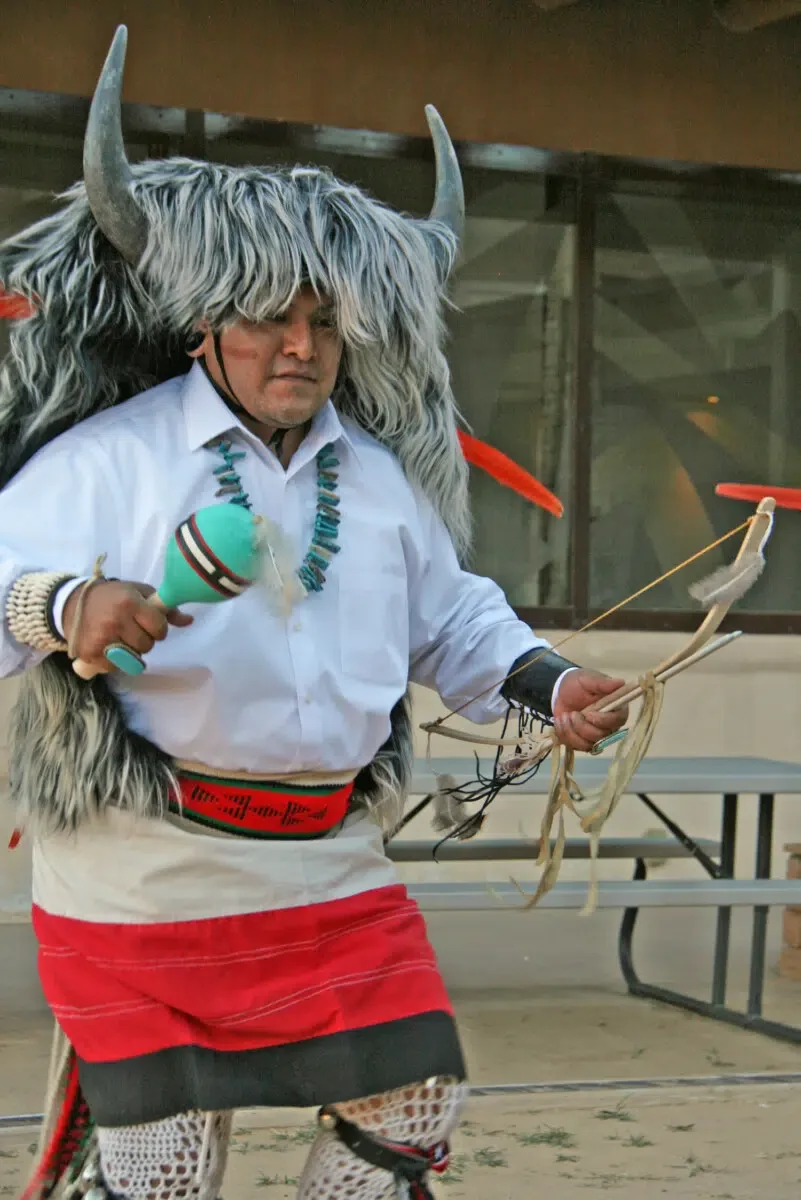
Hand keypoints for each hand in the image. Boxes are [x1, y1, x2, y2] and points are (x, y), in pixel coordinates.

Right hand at [63, 580, 192, 672]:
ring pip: (133, 658)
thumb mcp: (139, 592)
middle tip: (132, 629)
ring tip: (121, 637)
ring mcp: (102, 639)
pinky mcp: (90, 653)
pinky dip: (115, 661)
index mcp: (130, 603)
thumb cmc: (112, 596)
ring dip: (131, 651)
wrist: (71, 603)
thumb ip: (165, 608)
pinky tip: (109, 646)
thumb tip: (190, 621)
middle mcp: (116, 621)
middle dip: (144, 639)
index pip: (159, 627)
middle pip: (147, 645)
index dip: (158, 627)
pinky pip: (115, 667)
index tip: (149, 622)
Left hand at [552, 668, 628, 752]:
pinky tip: (560, 722)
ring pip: (588, 745)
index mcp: (616, 708)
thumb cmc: (578, 684)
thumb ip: (603, 683)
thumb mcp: (588, 679)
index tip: (589, 714)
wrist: (560, 691)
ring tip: (563, 717)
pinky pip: (575, 746)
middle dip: (583, 727)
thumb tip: (621, 682)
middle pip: (601, 736)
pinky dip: (564, 735)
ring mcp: (595, 735)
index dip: (604, 720)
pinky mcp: (582, 741)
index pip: (618, 720)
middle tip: (572, 713)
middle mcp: (609, 725)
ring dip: (571, 732)